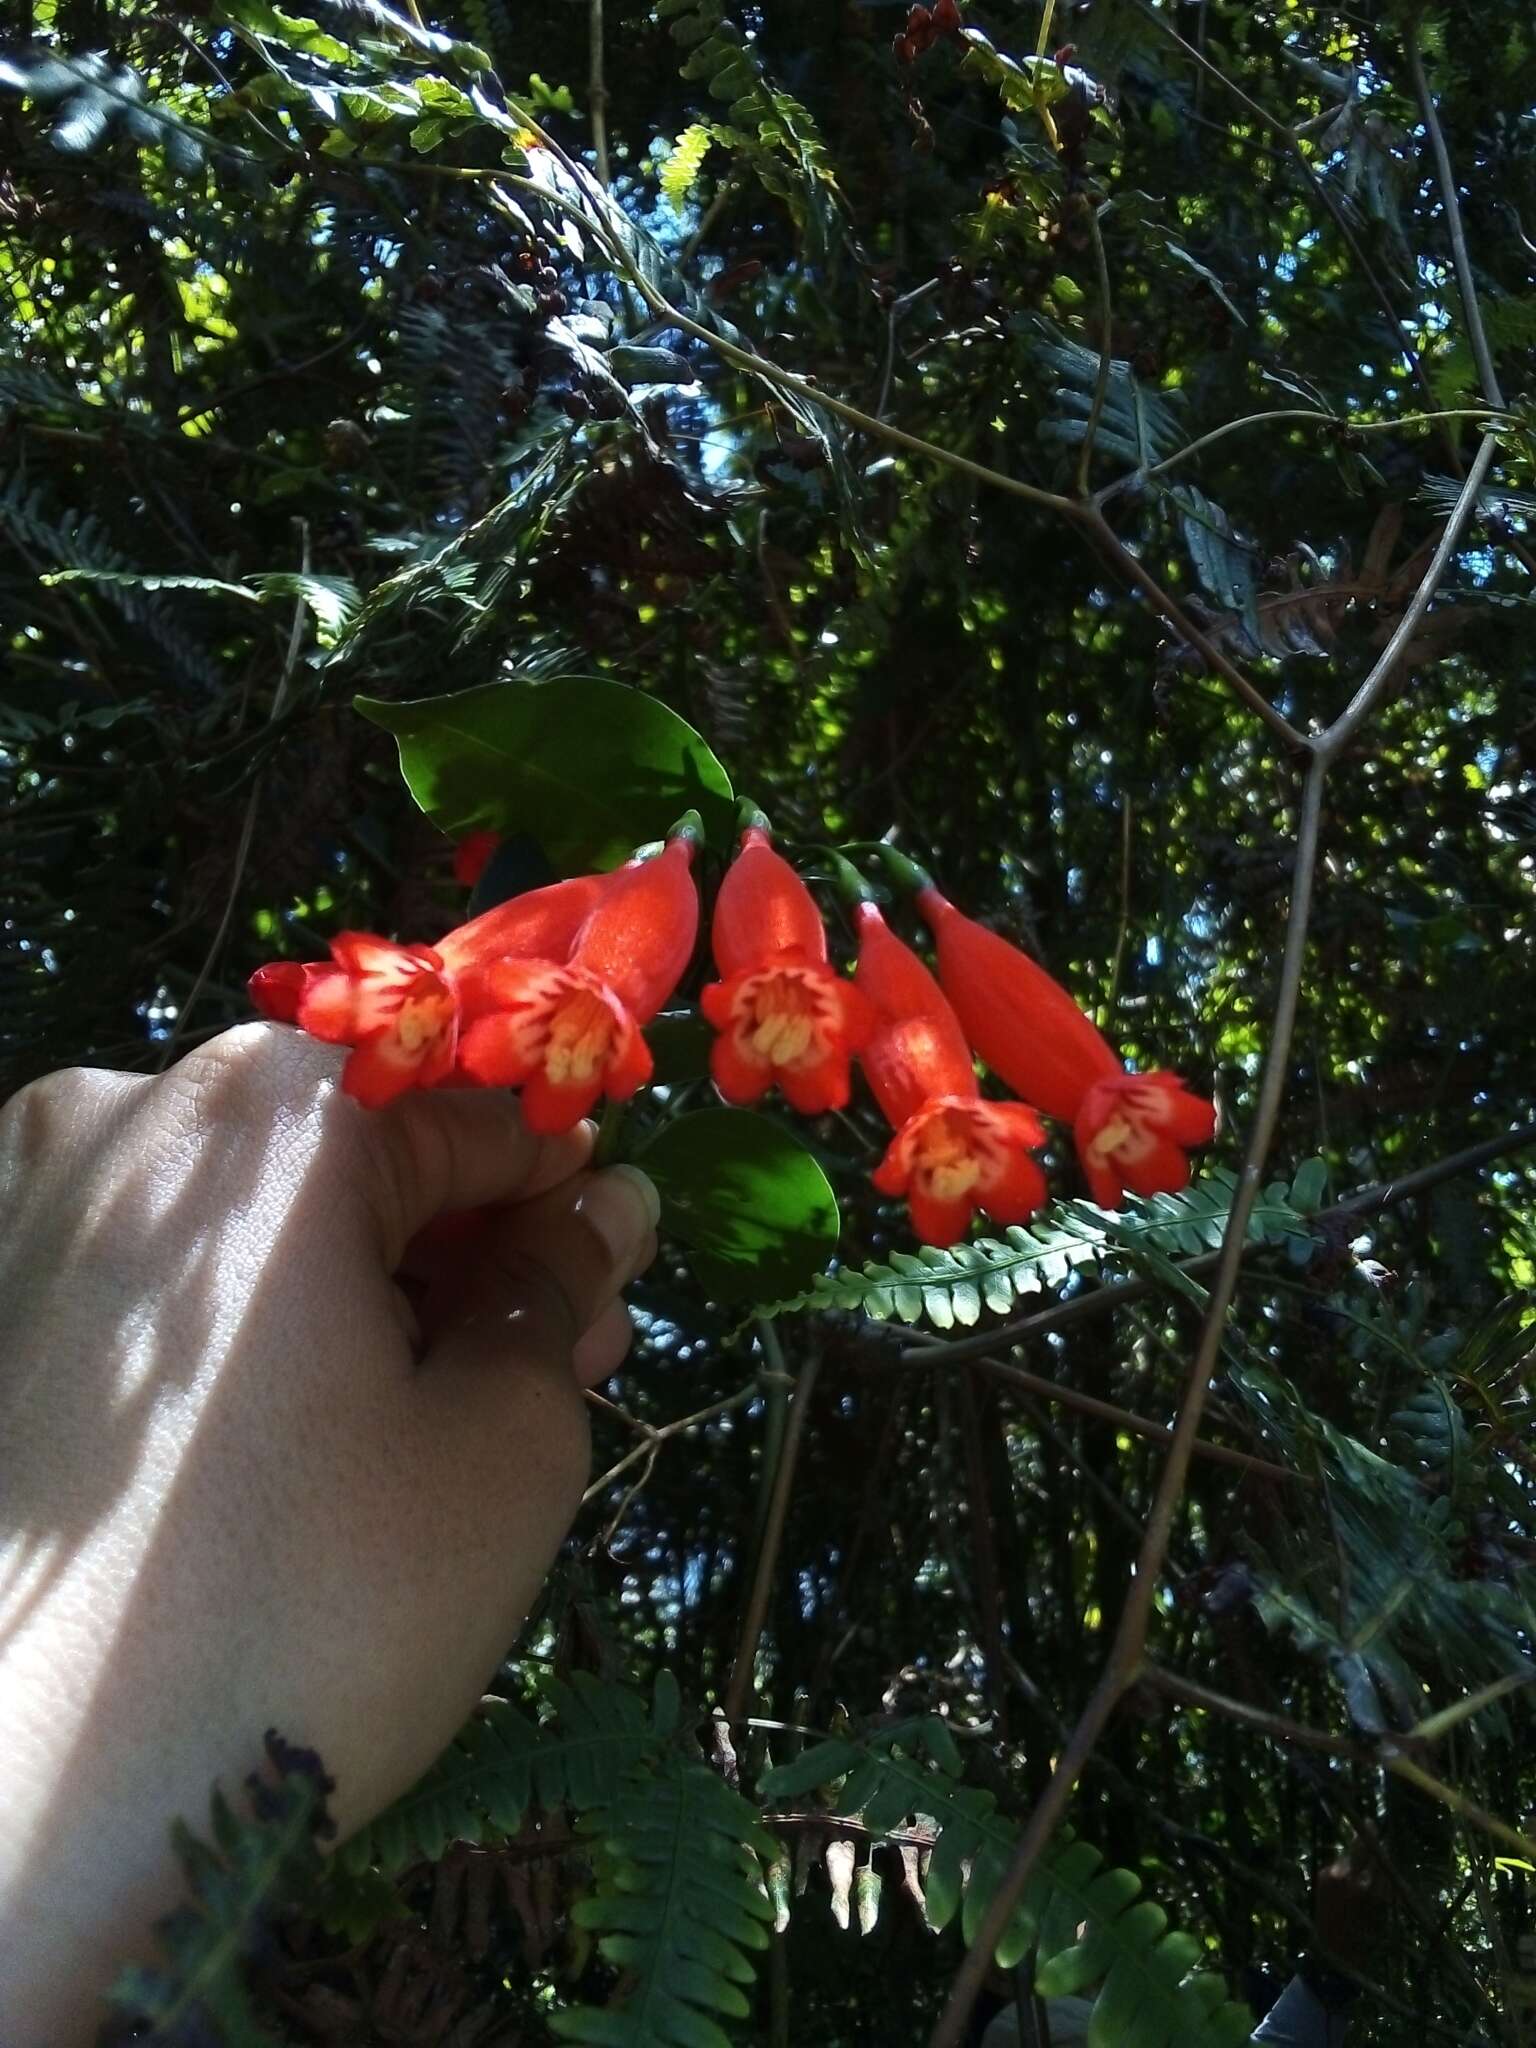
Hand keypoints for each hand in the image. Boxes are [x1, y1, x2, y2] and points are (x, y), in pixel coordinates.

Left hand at [0, 1024, 659, 2045]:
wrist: (17, 1819)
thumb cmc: (301, 1613)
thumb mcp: (501, 1443)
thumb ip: (561, 1288)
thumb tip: (609, 1203)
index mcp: (269, 1113)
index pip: (478, 1112)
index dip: (567, 1199)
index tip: (608, 1293)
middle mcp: (127, 1115)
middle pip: (359, 1161)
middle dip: (471, 1257)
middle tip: (550, 1375)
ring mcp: (28, 1208)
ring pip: (260, 1224)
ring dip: (370, 1296)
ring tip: (441, 1422)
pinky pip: (164, 1284)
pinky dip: (257, 1331)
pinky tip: (306, 1440)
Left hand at [1312, 1841, 1389, 1974]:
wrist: (1334, 1954)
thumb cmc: (1366, 1940)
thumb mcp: (1383, 1914)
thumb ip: (1384, 1887)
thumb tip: (1387, 1862)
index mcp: (1374, 1891)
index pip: (1383, 1859)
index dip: (1384, 1846)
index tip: (1388, 1835)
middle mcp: (1354, 1878)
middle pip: (1363, 1846)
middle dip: (1367, 1834)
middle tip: (1371, 1822)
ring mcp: (1336, 1875)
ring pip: (1349, 1854)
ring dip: (1355, 1854)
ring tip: (1358, 1857)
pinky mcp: (1323, 1875)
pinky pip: (1338, 1865)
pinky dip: (1344, 1866)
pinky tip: (1346, 1876)